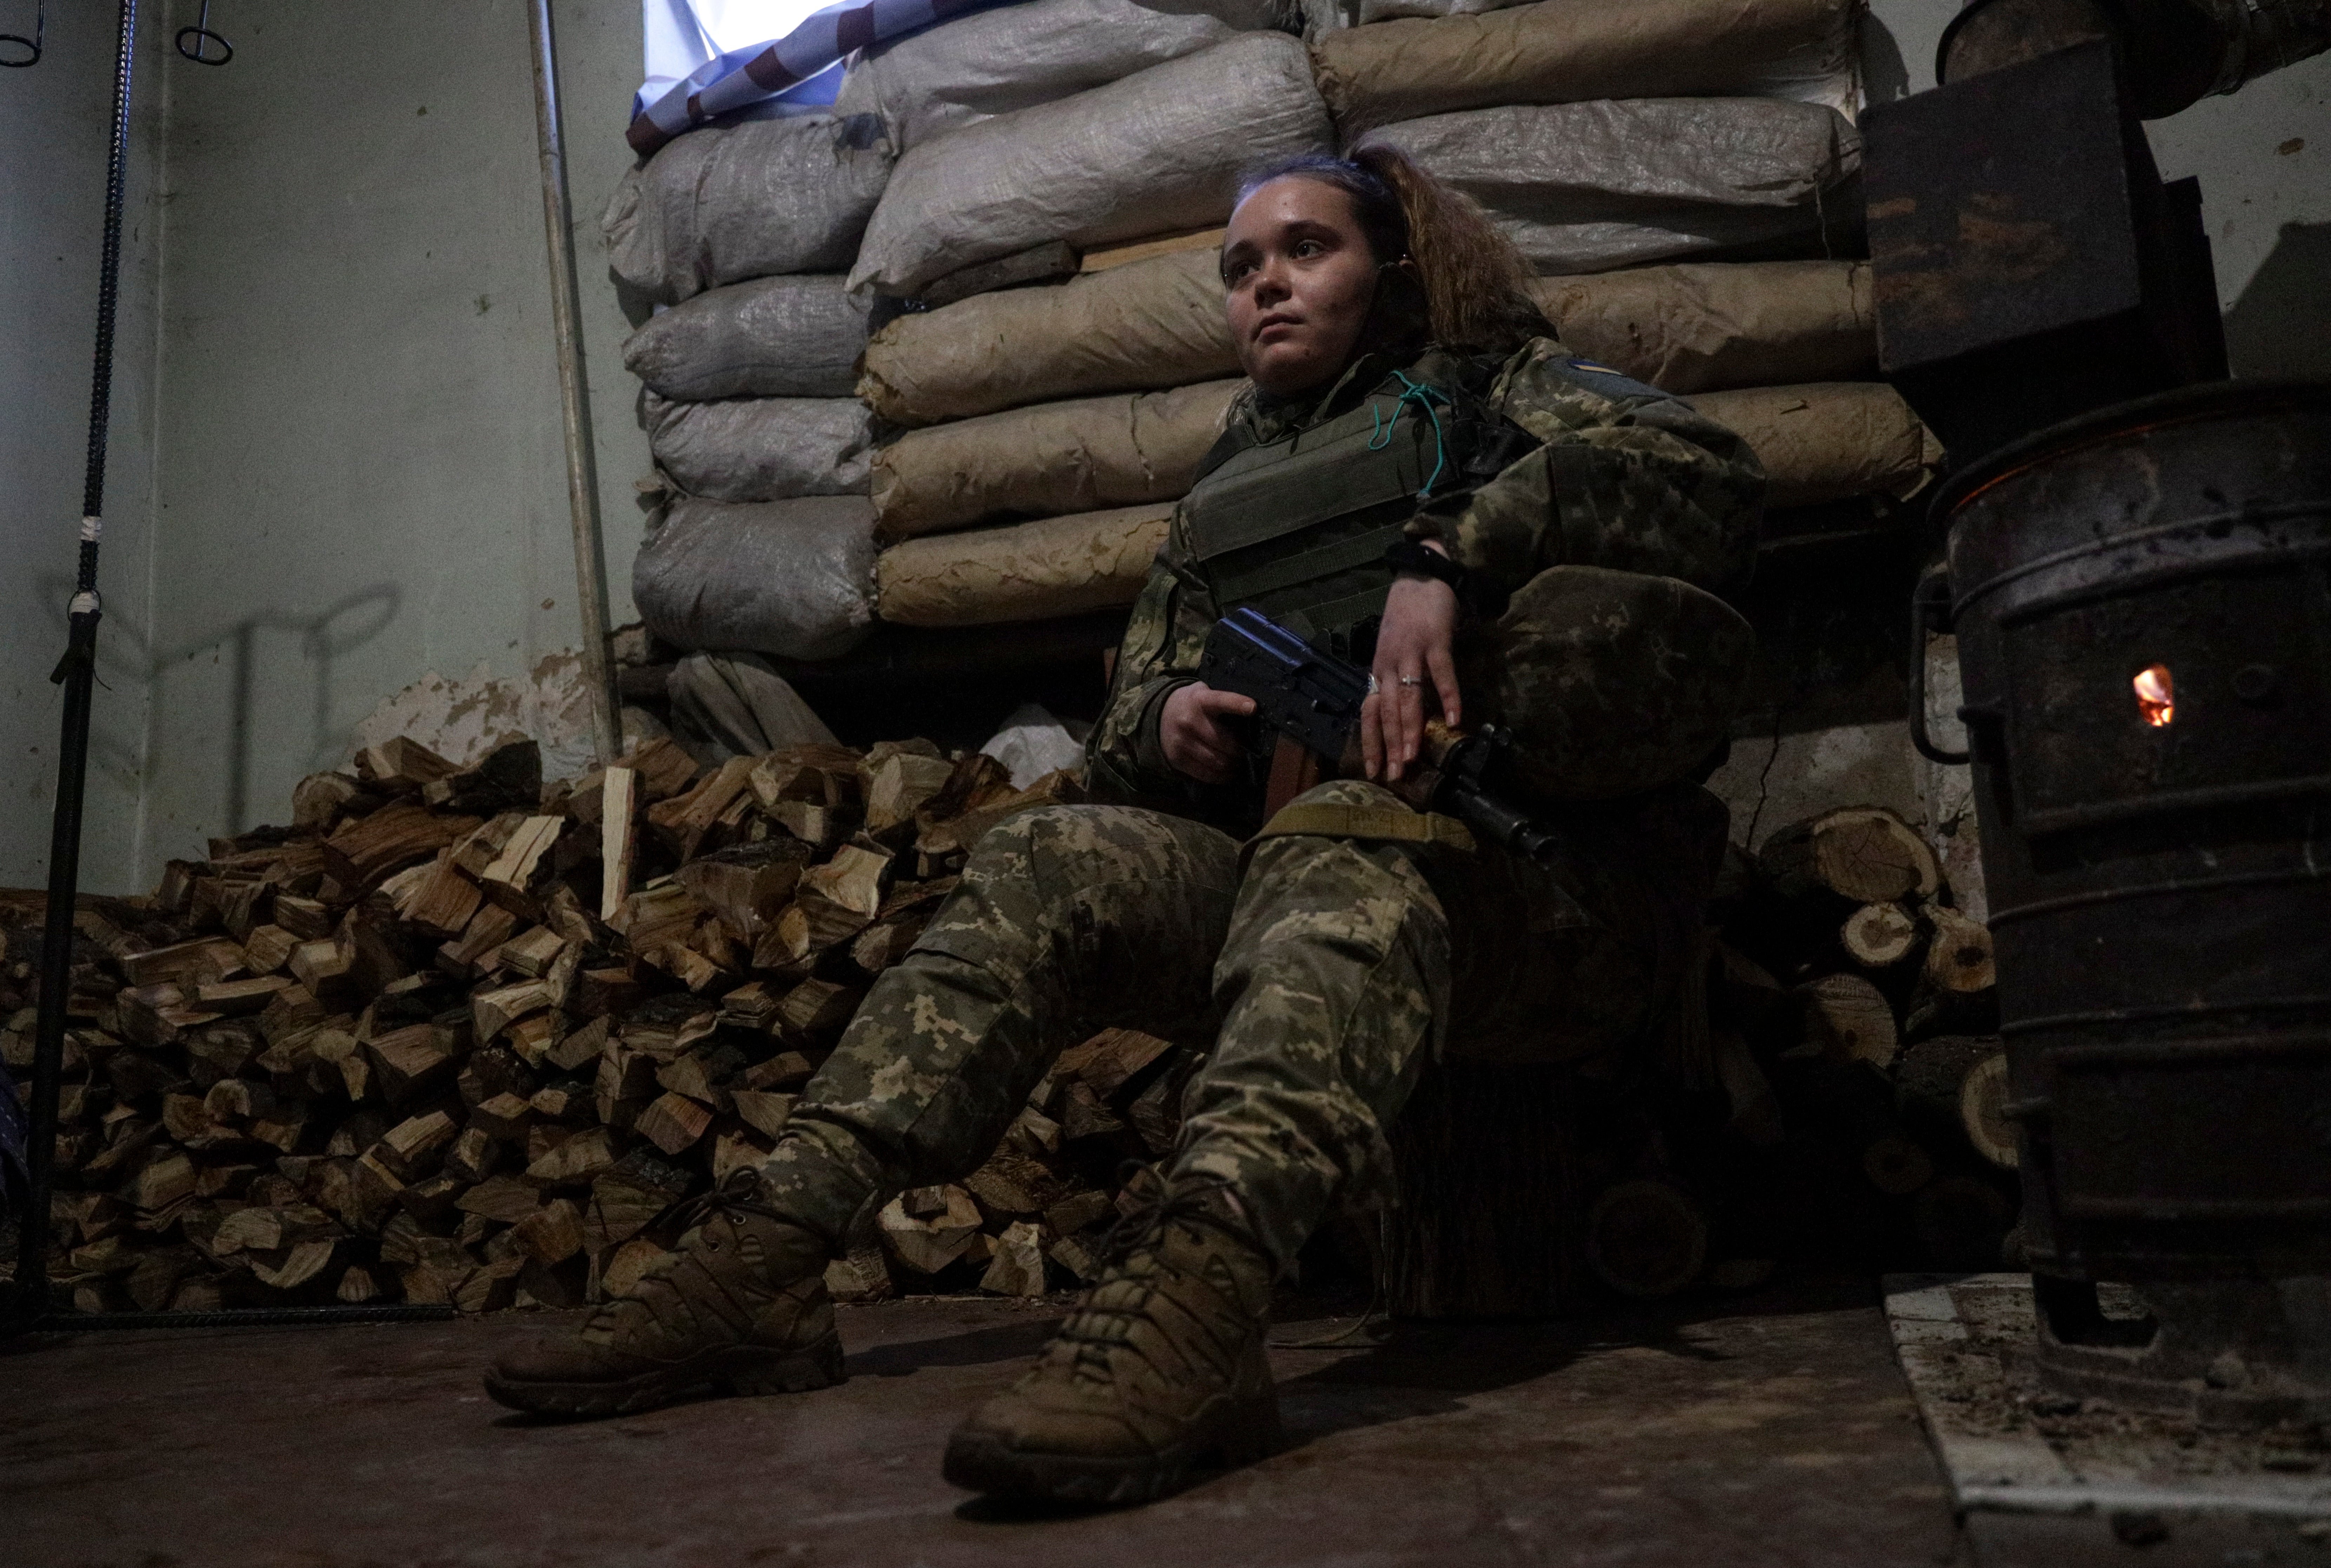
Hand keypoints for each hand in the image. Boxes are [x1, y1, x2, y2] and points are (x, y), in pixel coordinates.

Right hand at [1161, 682, 1257, 783]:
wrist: (1158, 714)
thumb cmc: (1192, 704)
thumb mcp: (1204, 693)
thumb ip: (1223, 701)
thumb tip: (1253, 716)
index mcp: (1200, 700)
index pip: (1221, 701)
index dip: (1237, 704)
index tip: (1253, 708)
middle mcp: (1189, 720)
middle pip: (1224, 743)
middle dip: (1240, 751)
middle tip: (1245, 753)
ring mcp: (1181, 741)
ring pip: (1217, 762)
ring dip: (1232, 766)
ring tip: (1237, 764)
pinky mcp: (1177, 759)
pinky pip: (1206, 774)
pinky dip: (1221, 777)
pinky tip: (1227, 773)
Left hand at [1362, 547, 1461, 782]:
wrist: (1420, 575)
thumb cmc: (1408, 616)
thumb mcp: (1394, 651)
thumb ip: (1395, 679)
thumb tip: (1400, 714)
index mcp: (1379, 670)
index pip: (1369, 712)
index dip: (1371, 742)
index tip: (1373, 770)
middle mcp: (1389, 664)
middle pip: (1386, 711)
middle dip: (1390, 745)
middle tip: (1395, 774)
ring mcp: (1411, 652)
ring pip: (1407, 697)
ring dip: (1410, 728)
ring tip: (1414, 756)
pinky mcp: (1434, 640)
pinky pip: (1441, 674)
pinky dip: (1449, 696)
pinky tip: (1455, 719)